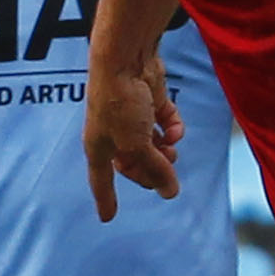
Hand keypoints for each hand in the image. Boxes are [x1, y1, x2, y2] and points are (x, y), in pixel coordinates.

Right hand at [83, 52, 182, 219]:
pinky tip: (175, 128)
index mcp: (99, 146)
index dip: (105, 199)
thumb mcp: (137, 144)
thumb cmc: (120, 101)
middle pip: (134, 164)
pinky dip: (172, 127)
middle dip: (152, 170)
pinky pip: (164, 121)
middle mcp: (113, 133)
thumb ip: (155, 169)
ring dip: (165, 150)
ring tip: (172, 149)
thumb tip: (171, 193)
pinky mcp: (148, 99)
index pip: (101, 180)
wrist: (126, 57)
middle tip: (167, 172)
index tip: (107, 218)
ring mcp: (131, 116)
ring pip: (152, 144)